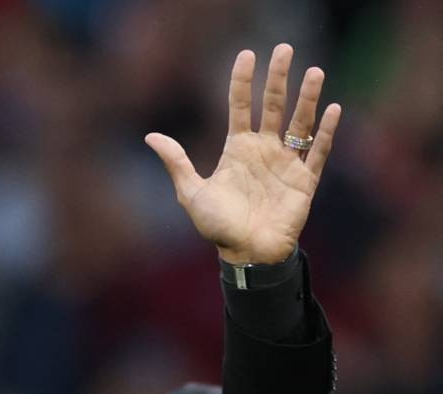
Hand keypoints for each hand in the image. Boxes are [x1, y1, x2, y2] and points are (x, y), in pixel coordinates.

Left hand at [146, 44, 341, 264]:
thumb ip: (176, 162)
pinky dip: (326, 132)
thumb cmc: (218, 227)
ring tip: (313, 72)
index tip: (246, 55)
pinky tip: (332, 109)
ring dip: (307, 98)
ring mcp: (286, 163)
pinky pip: (319, 152)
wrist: (246, 254)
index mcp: (237, 149)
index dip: (242, 81)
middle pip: (272, 106)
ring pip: (299, 123)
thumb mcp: (191, 193)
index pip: (240, 106)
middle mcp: (263, 150)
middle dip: (278, 79)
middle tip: (285, 49)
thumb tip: (150, 136)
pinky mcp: (304, 181)